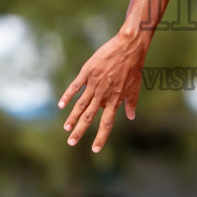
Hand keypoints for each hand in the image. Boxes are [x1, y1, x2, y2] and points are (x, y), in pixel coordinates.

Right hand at [58, 32, 146, 152]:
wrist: (129, 47)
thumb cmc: (134, 67)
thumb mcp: (135, 87)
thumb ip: (131, 103)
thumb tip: (131, 117)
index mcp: (115, 100)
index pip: (107, 123)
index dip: (101, 137)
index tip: (95, 150)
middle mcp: (104, 94)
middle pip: (89, 117)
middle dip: (80, 131)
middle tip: (71, 143)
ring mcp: (94, 84)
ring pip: (81, 104)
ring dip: (72, 117)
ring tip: (66, 128)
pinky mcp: (87, 72)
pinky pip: (75, 86)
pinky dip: (68, 96)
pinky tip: (61, 105)